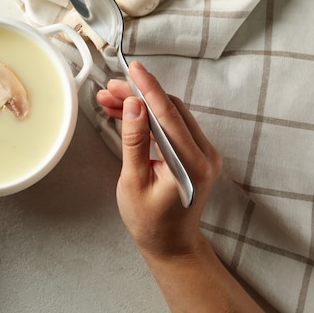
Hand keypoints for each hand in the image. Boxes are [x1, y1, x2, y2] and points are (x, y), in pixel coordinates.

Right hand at [97, 61, 221, 257]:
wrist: (171, 243)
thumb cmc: (150, 221)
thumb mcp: (133, 181)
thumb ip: (134, 141)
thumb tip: (132, 106)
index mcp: (191, 164)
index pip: (168, 115)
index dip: (149, 89)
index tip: (133, 69)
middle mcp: (204, 155)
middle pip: (170, 110)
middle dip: (139, 95)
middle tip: (109, 88)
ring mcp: (203, 153)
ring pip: (171, 115)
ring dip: (142, 105)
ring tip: (110, 100)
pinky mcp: (196, 154)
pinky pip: (173, 126)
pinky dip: (150, 117)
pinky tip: (127, 113)